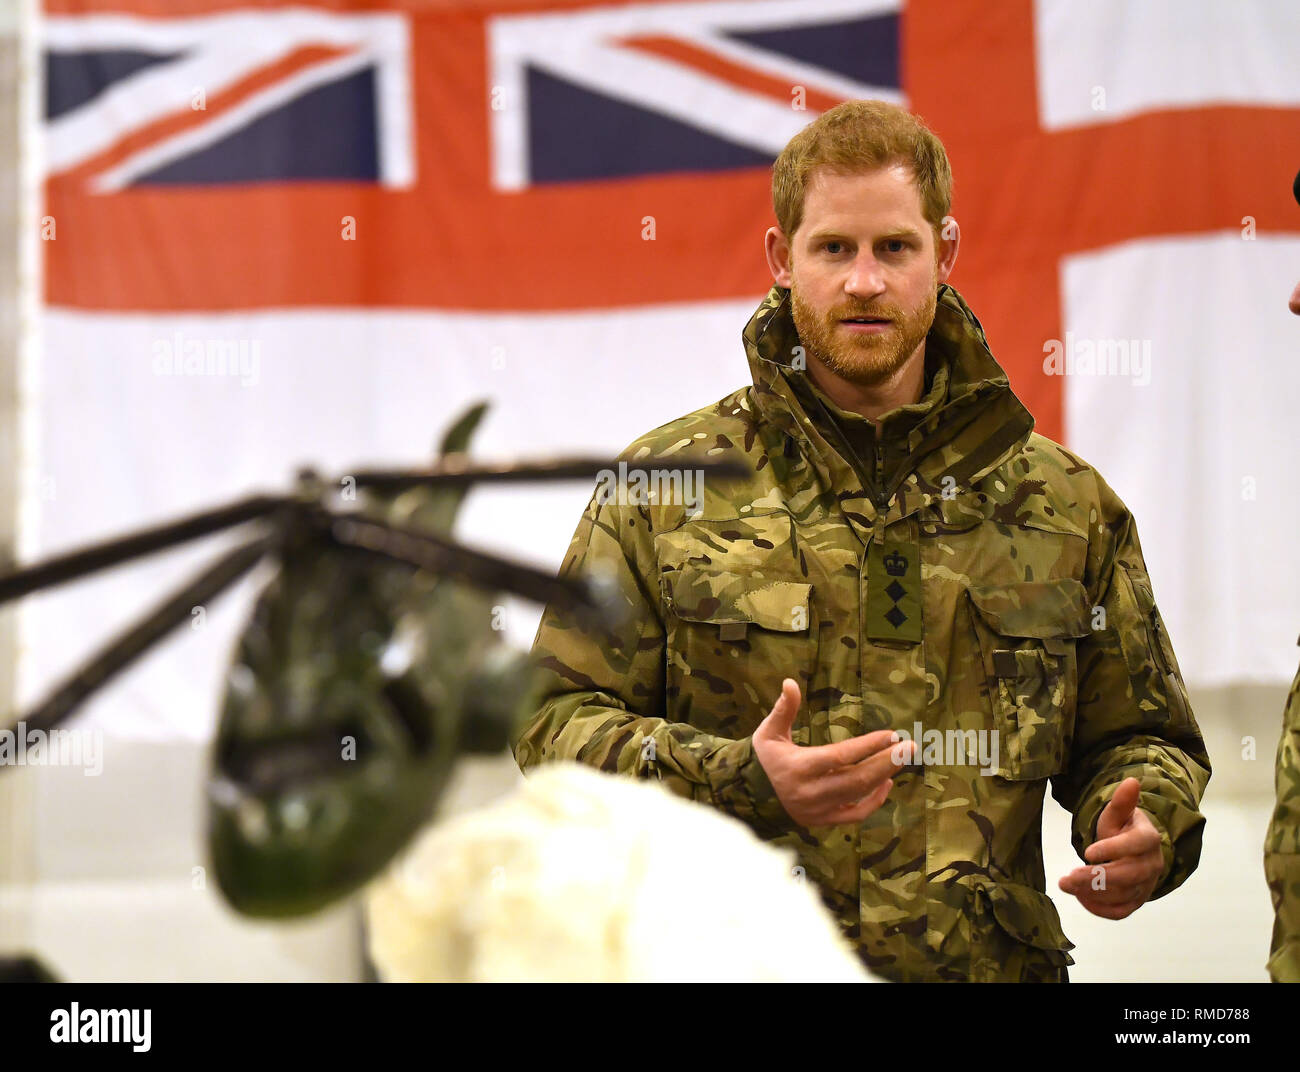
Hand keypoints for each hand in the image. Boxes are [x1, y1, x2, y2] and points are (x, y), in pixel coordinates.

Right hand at [751, 678, 914, 827]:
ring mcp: (819, 809)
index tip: (891, 734)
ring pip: (859, 794)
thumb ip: (784, 708)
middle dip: (886, 762)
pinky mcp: (824, 821)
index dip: (867, 746)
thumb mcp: (768, 731)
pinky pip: (856, 814)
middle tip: (909, 747)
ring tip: (902, 757)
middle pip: (857, 778)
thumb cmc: (766, 758)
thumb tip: (790, 681)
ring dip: (884, 775)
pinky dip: (874, 801)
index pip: (840, 756)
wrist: (752, 795)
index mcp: (799, 768)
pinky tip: (886, 782)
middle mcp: (811, 792)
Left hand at [1057, 777, 1164, 919]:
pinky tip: (1080, 898)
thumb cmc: (1121, 829)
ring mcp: (1146, 886)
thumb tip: (1131, 781)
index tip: (1087, 852)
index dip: (1113, 849)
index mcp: (1148, 839)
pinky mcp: (1137, 901)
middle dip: (1097, 877)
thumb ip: (1122, 801)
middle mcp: (1152, 865)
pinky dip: (1101, 909)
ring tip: (1067, 884)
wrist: (1132, 850)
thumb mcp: (1117, 813)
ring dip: (1093, 893)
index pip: (1136, 845)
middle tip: (1068, 877)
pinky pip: (1122, 911)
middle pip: (1129, 875)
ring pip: (1123, 895)